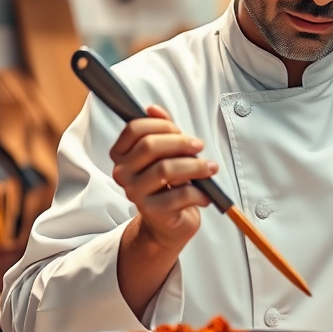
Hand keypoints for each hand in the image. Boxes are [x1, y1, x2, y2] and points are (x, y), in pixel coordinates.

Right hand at [109, 104, 218, 251]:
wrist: (168, 222)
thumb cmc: (168, 183)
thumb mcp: (166, 152)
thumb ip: (161, 129)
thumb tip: (153, 108)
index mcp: (121, 155)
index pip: (134, 129)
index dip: (161, 125)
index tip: (179, 130)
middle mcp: (122, 173)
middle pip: (150, 146)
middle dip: (180, 142)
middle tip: (199, 146)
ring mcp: (134, 193)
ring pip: (166, 169)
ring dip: (194, 166)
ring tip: (211, 168)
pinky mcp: (152, 212)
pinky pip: (180, 195)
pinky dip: (199, 192)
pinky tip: (206, 194)